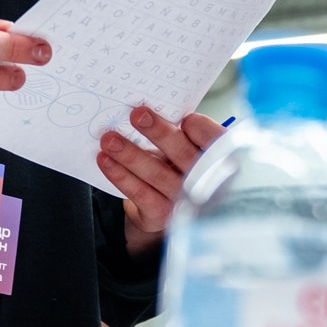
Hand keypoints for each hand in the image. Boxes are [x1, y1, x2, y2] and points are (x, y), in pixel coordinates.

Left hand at [98, 107, 226, 255]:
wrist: (170, 205)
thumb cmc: (180, 163)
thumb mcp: (188, 146)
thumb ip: (181, 133)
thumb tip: (149, 112)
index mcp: (220, 158)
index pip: (216, 142)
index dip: (202, 130)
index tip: (186, 119)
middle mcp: (205, 182)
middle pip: (183, 155)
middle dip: (160, 133)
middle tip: (138, 115)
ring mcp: (184, 200)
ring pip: (157, 174)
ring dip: (130, 154)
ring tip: (110, 138)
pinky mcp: (162, 215)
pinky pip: (140, 193)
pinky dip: (121, 175)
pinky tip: (106, 161)